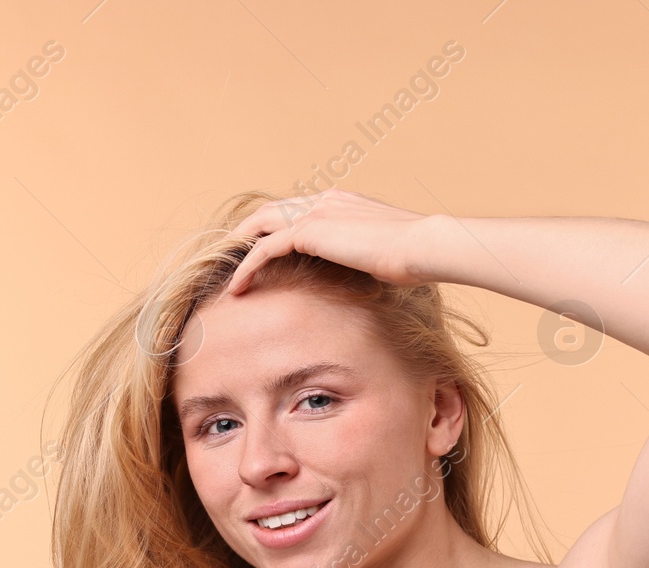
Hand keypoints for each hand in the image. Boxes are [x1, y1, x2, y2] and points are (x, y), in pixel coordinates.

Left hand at [222, 188, 437, 295]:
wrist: (420, 246)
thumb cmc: (413, 255)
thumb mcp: (382, 252)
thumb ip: (364, 254)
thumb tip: (366, 272)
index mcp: (341, 200)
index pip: (297, 208)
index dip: (277, 226)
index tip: (264, 246)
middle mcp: (324, 199)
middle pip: (272, 210)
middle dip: (249, 231)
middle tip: (233, 255)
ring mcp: (315, 212)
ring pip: (261, 224)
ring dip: (240, 248)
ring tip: (227, 271)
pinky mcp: (308, 231)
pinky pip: (264, 249)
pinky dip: (247, 267)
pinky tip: (237, 287)